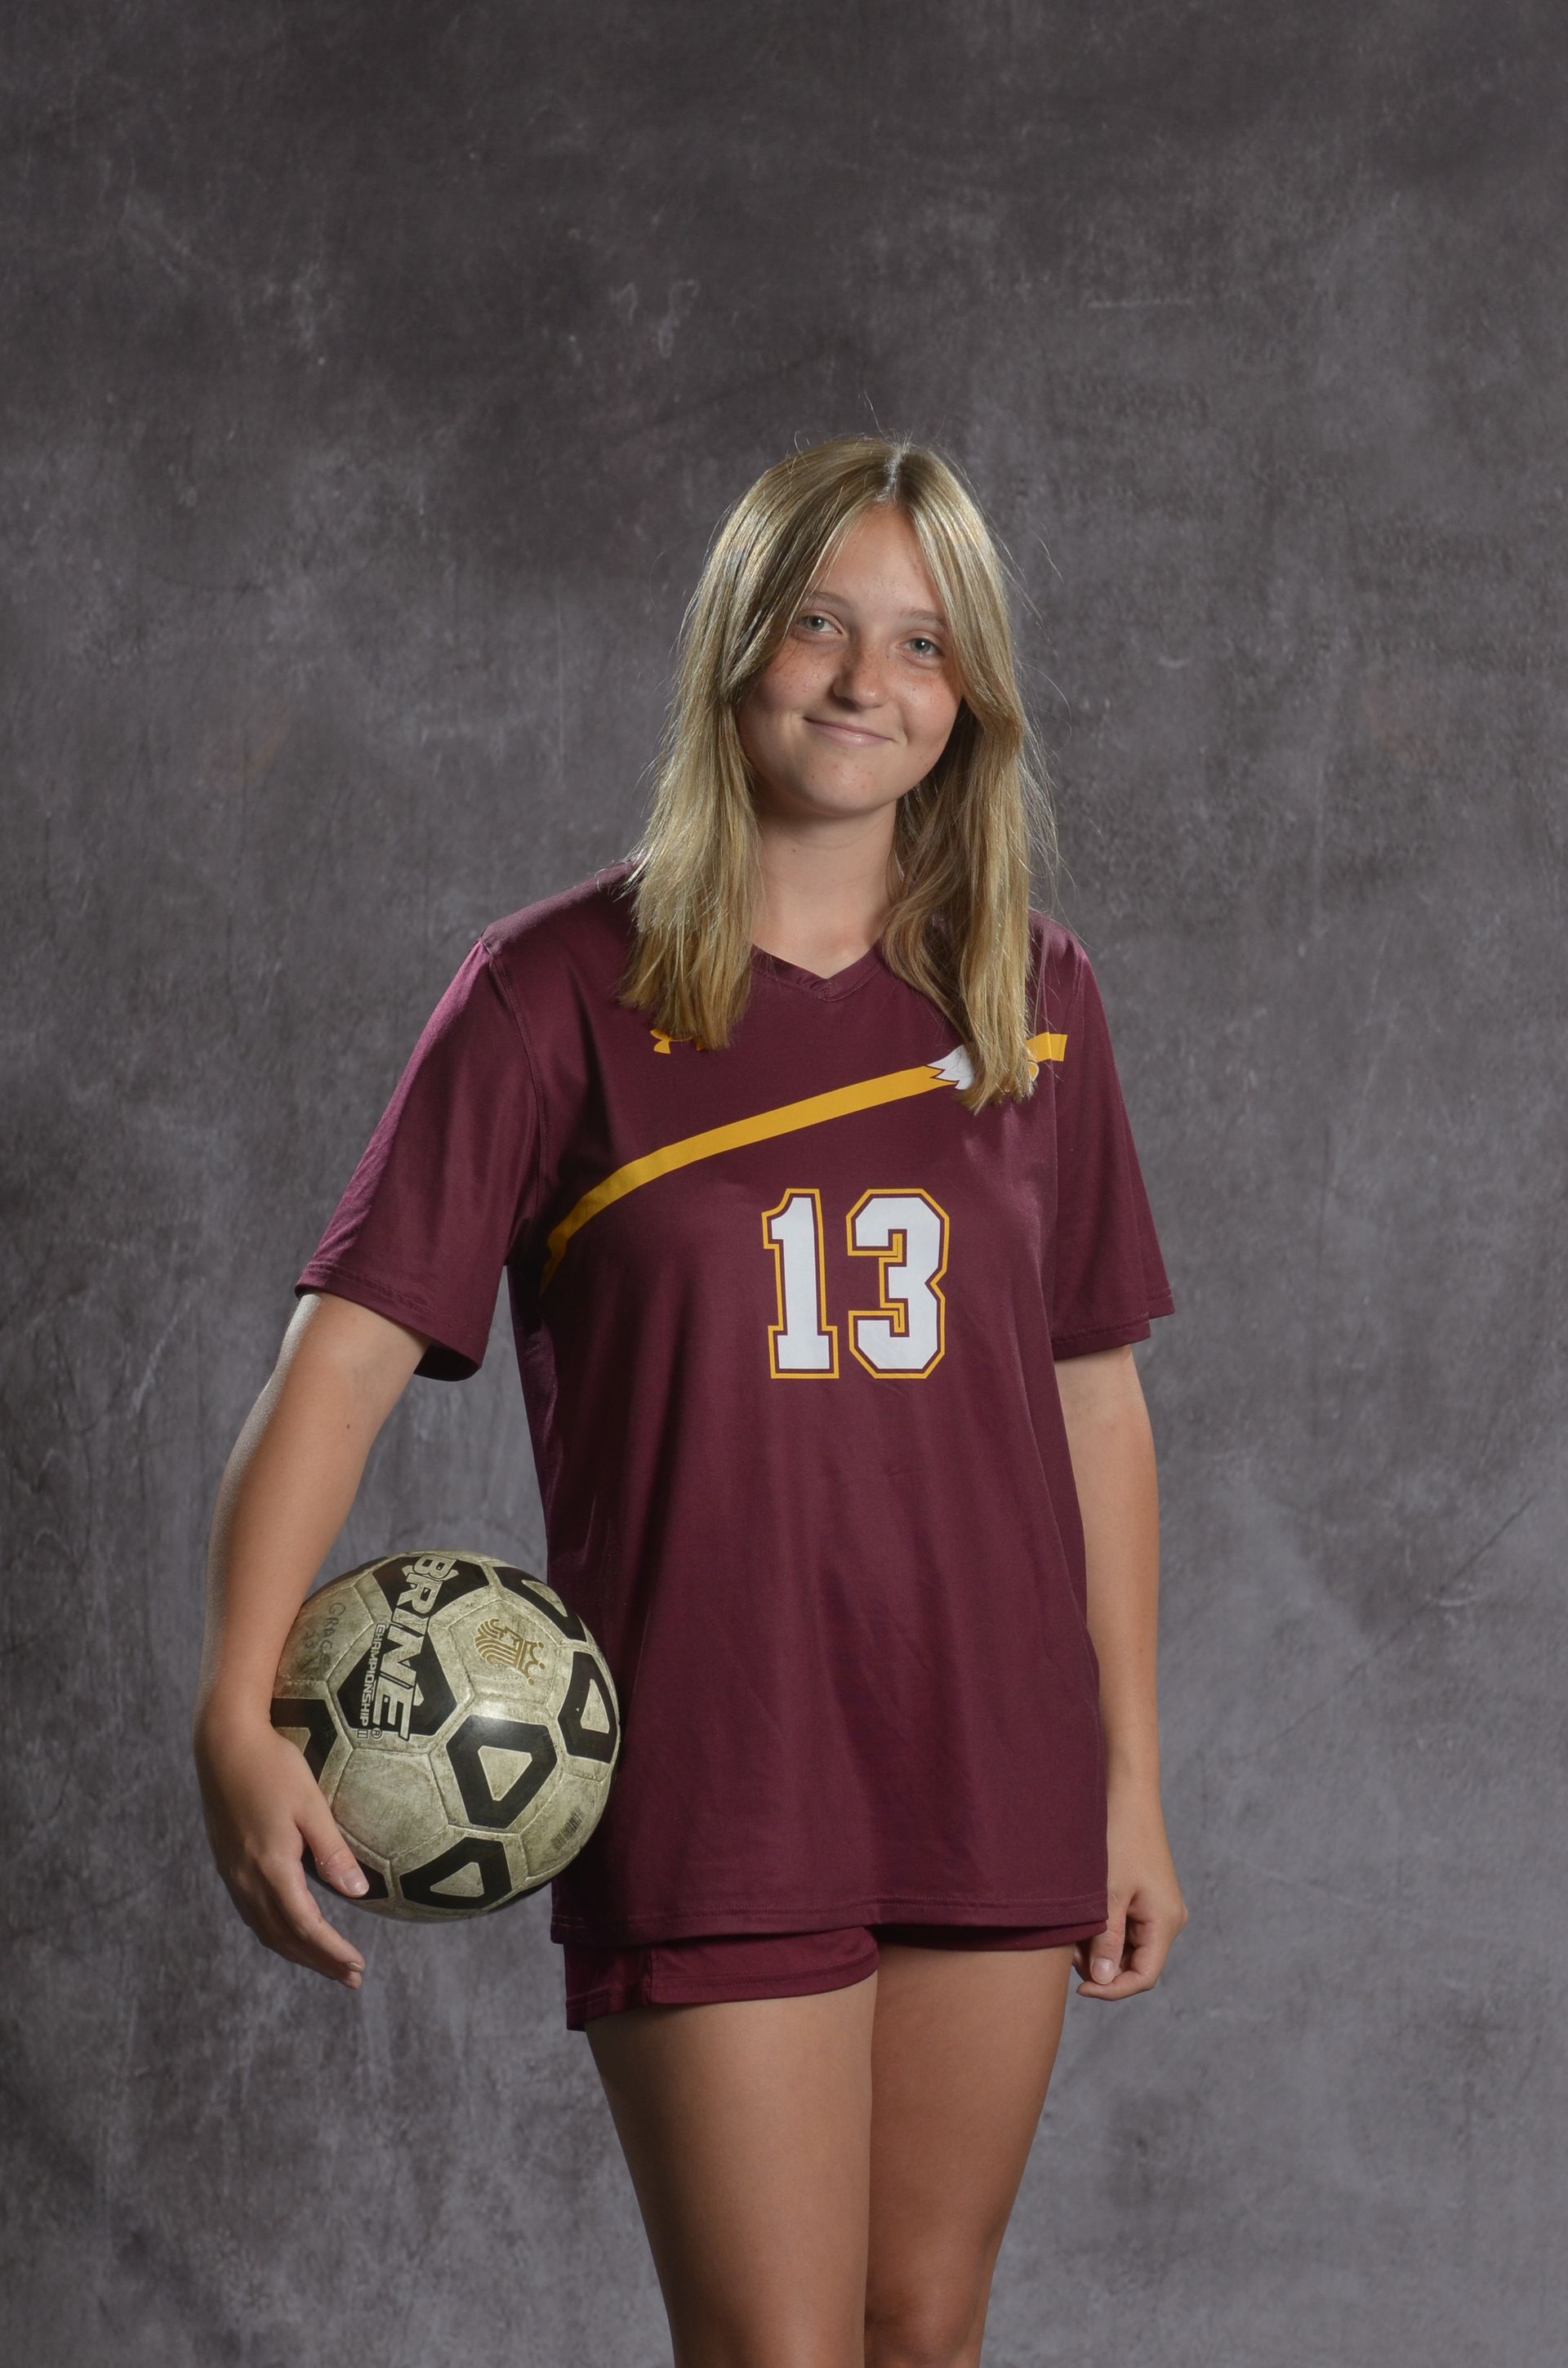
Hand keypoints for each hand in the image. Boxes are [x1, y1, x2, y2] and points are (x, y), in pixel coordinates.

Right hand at [194, 1706, 370, 1988]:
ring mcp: (232, 1873)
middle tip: (351, 1978)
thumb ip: (333, 1851)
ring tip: (325, 1963)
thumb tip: (360, 1893)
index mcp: (271, 1867)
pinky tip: (289, 1931)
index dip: (331, 1951)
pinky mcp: (226, 1863)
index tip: (357, 1967)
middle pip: (284, 1937)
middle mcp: (246, 1879)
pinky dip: (275, 1932)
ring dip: (296, 1952)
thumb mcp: (311, 1804)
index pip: (306, 1926)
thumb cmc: (273, 1767)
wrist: (223, 1744)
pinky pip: (251, 1913)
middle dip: (318, 1961)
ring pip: (264, 1929)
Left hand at [1074, 1781, 1186, 1999]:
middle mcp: (1168, 1919)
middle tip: (1069, 1950)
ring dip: (1100, 1947)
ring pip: (1128, 1946)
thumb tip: (1104, 1982)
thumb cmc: (1119, 1838)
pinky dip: (1104, 1929)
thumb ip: (1106, 1941)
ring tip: (1072, 1930)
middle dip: (1102, 1966)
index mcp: (1165, 1922)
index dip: (1111, 1989)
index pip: (1143, 1977)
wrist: (1126, 1793)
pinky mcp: (1147, 1896)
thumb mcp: (1108, 1894)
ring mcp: (1159, 1908)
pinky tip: (1082, 1917)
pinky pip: (1127, 1927)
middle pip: (1136, 1964)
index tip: (1078, 1987)